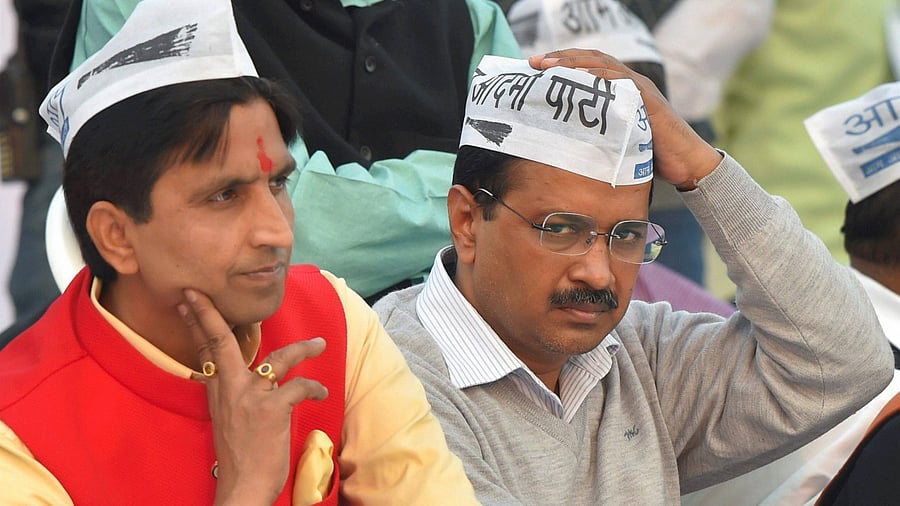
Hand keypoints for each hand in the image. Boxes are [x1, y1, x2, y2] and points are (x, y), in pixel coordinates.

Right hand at [178, 288, 328, 505]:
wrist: (243, 486)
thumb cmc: (240, 455)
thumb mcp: (225, 417)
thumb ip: (229, 391)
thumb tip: (230, 372)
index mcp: (218, 391)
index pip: (205, 349)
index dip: (198, 322)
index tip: (190, 299)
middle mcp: (231, 390)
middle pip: (220, 342)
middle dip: (210, 314)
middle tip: (202, 292)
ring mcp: (251, 397)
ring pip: (279, 359)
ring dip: (304, 348)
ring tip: (320, 343)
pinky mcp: (273, 409)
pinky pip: (299, 386)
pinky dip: (314, 387)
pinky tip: (321, 392)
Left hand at [529, 49, 722, 189]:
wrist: (686, 163)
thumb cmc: (651, 154)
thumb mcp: (615, 139)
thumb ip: (595, 132)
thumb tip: (562, 140)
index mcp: (621, 89)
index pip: (589, 66)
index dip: (563, 62)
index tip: (536, 66)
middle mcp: (630, 83)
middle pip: (592, 59)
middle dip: (561, 58)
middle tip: (535, 61)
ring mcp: (641, 90)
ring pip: (605, 66)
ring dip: (575, 64)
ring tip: (550, 66)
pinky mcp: (649, 102)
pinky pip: (623, 84)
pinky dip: (602, 79)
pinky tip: (582, 79)